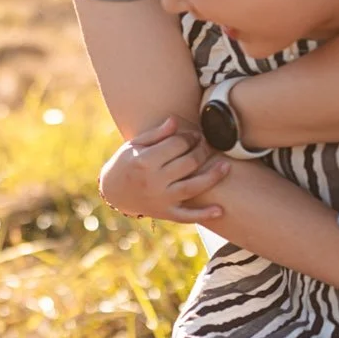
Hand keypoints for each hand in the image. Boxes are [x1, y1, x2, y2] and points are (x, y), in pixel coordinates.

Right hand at [98, 117, 232, 223]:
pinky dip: (204, 214)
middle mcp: (153, 181)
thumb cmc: (125, 163)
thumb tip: (175, 121)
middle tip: (207, 145)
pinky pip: (187, 216)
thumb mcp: (134, 145)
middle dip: (202, 151)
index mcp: (144, 161)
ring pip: (193, 187)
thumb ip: (156, 134)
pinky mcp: (165, 213)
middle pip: (188, 163)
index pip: (176, 145)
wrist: (112, 192)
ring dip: (213, 176)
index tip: (195, 135)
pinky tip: (220, 210)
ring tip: (226, 166)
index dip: (189, 137)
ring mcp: (160, 199)